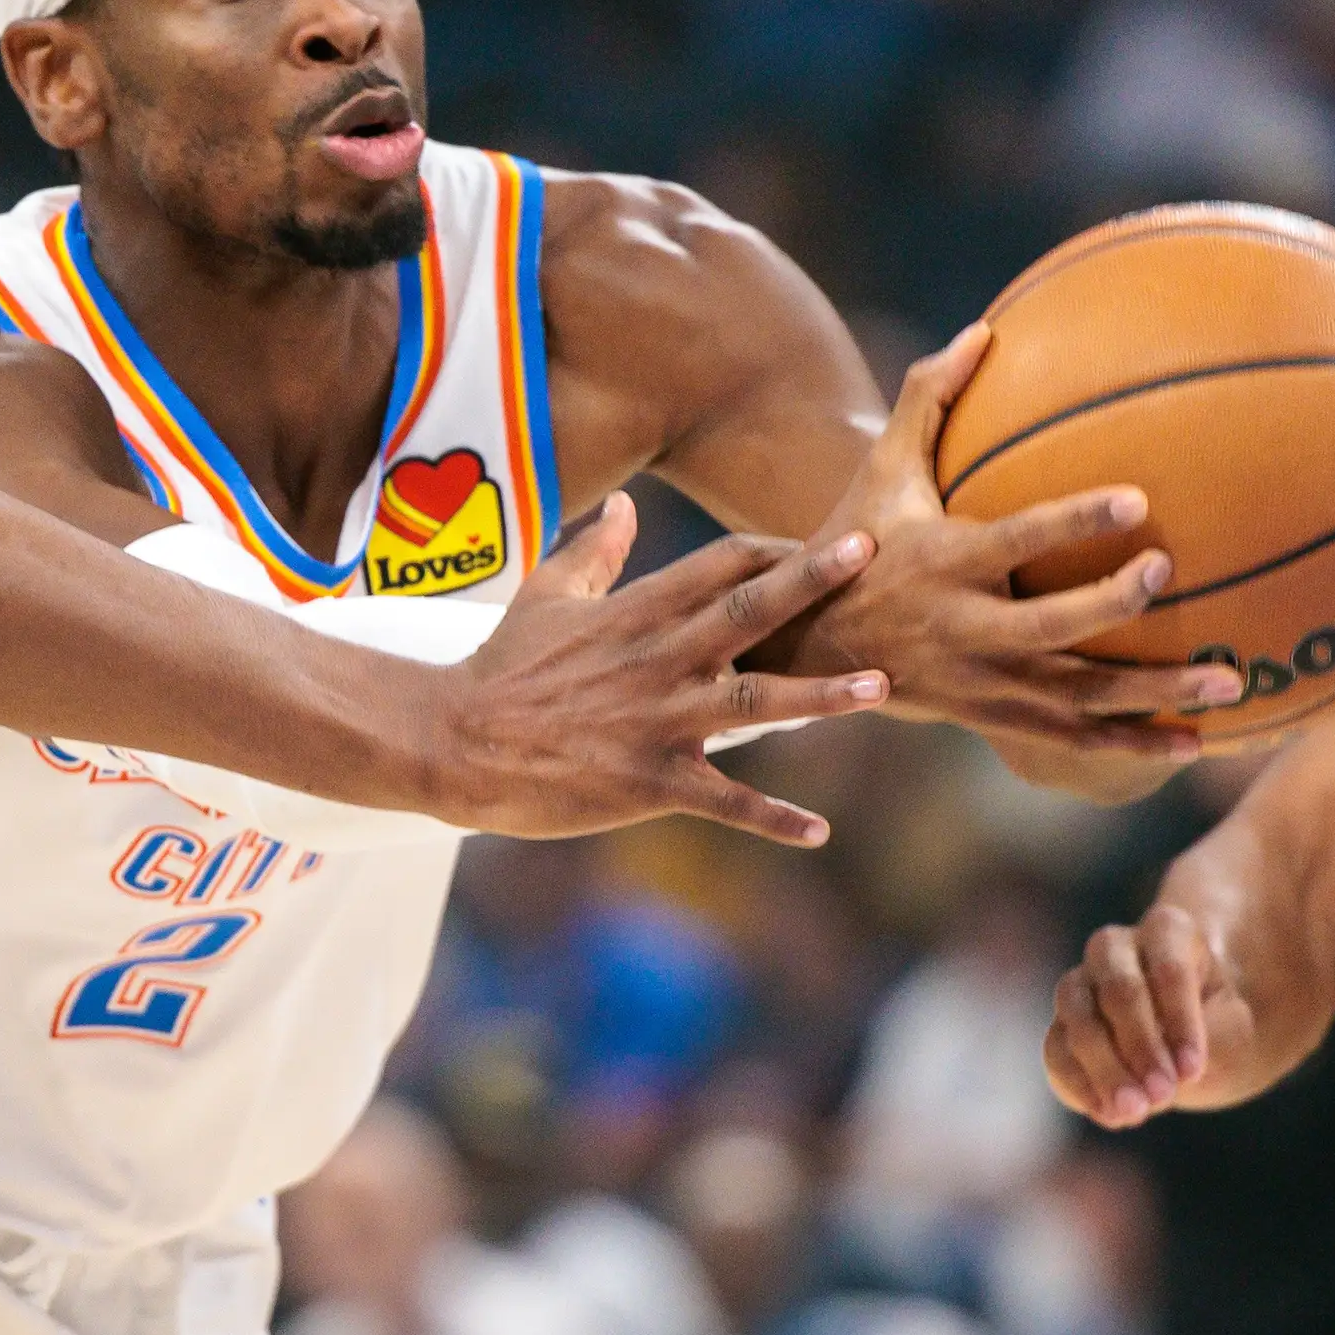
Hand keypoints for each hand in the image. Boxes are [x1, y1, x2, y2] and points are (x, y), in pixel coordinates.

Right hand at [424, 495, 889, 848]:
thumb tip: (623, 504)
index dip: (777, 550)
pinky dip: (772, 817)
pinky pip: (724, 800)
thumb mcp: (545, 595)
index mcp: (636, 610)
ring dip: (820, 696)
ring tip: (879, 688)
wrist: (456, 741)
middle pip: (747, 611)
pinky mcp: (649, 780)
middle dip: (810, 582)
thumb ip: (593, 551)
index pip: (720, 563)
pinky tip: (818, 830)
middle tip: (869, 551)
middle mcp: (657, 658)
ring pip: (754, 701)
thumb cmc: (502, 666)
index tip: (829, 542)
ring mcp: (657, 720)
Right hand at [788, 326, 1242, 753]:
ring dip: (1155, 693)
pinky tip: (1195, 740)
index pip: (1018, 539)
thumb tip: (984, 330)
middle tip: (1169, 572)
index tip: (1138, 502)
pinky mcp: (996, 719)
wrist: (813, 648)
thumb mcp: (882, 472)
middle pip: (1050, 626)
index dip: (1075, 522)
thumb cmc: (858, 543)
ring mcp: (985, 683)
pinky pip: (1074, 740)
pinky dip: (1135, 744)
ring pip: (1078, 697)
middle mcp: (966, 628)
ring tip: (1231, 677)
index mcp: (946, 562)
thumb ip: (929, 400)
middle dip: (1111, 604)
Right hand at [1044, 899, 1253, 1125]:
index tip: (1193, 1071)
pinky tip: (1108, 1114)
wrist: (1192, 1042)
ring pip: (1078, 1017)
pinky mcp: (1061, 1026)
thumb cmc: (1219, 1028)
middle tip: (1164, 1095)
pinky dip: (1079, 1084)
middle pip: (1119, 990)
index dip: (1180, 1023)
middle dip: (1140, 1047)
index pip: (1169, 971)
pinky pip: (1056, 1051)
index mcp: (1168, 932)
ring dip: (1106, 1068)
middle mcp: (1115, 948)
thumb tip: (1147, 1085)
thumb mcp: (1233, 1033)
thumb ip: (1202, 1047)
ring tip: (1135, 1111)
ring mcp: (1082, 984)